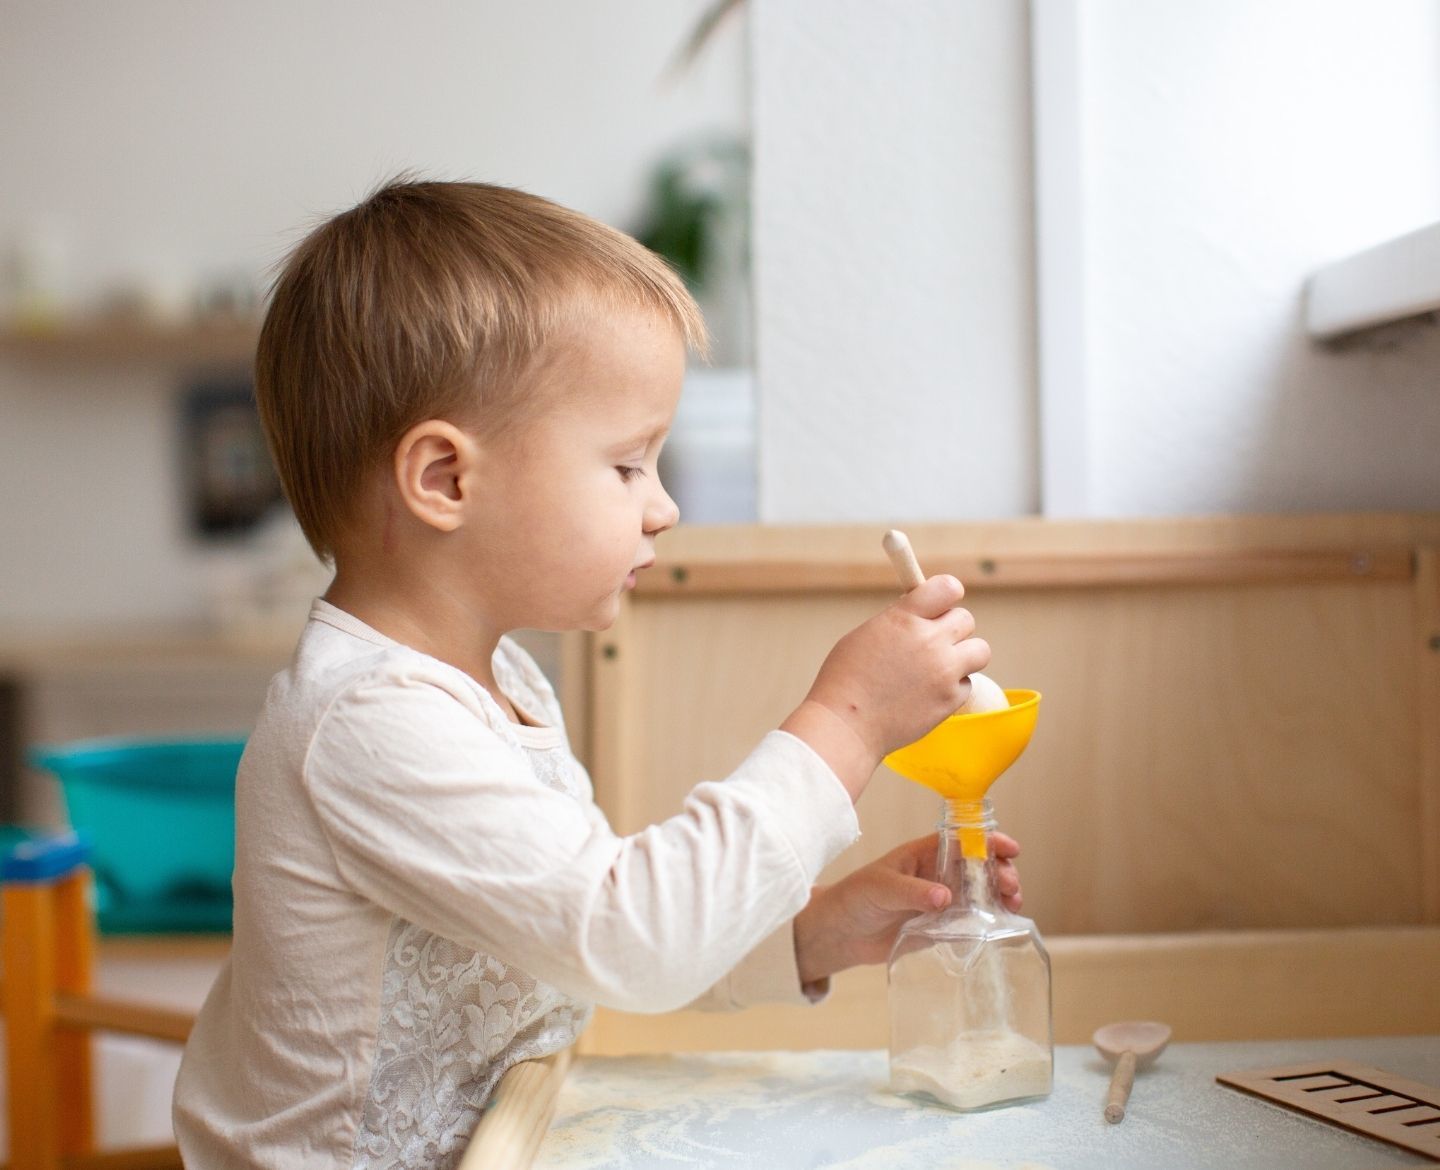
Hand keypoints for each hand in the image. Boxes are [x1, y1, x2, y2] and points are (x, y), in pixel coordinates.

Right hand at [780, 575, 990, 798]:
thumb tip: (922, 615)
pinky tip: (927, 693)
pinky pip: (966, 684)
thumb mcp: (866, 634)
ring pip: (980, 650)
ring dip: (963, 656)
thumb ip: (900, 620)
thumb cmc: (845, 680)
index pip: (948, 587)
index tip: (940, 606)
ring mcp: (944, 671)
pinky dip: (952, 688)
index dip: (947, 595)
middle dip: (951, 628)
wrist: (846, 726)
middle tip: (933, 642)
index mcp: (904, 618)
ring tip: (939, 666)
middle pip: (966, 619)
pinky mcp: (951, 699)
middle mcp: (930, 641)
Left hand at [792, 833, 1022, 987]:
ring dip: (1001, 896)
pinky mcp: (942, 927)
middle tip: (1010, 886)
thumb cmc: (855, 898)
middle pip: (980, 867)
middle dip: (1001, 871)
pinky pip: (972, 922)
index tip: (1010, 849)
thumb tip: (945, 897)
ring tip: (1012, 904)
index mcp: (925, 854)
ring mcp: (943, 901)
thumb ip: (911, 892)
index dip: (989, 841)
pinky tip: (999, 925)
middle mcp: (939, 875)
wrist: (841, 934)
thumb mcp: (880, 887)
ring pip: (982, 894)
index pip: (963, 840)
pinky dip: (989, 922)